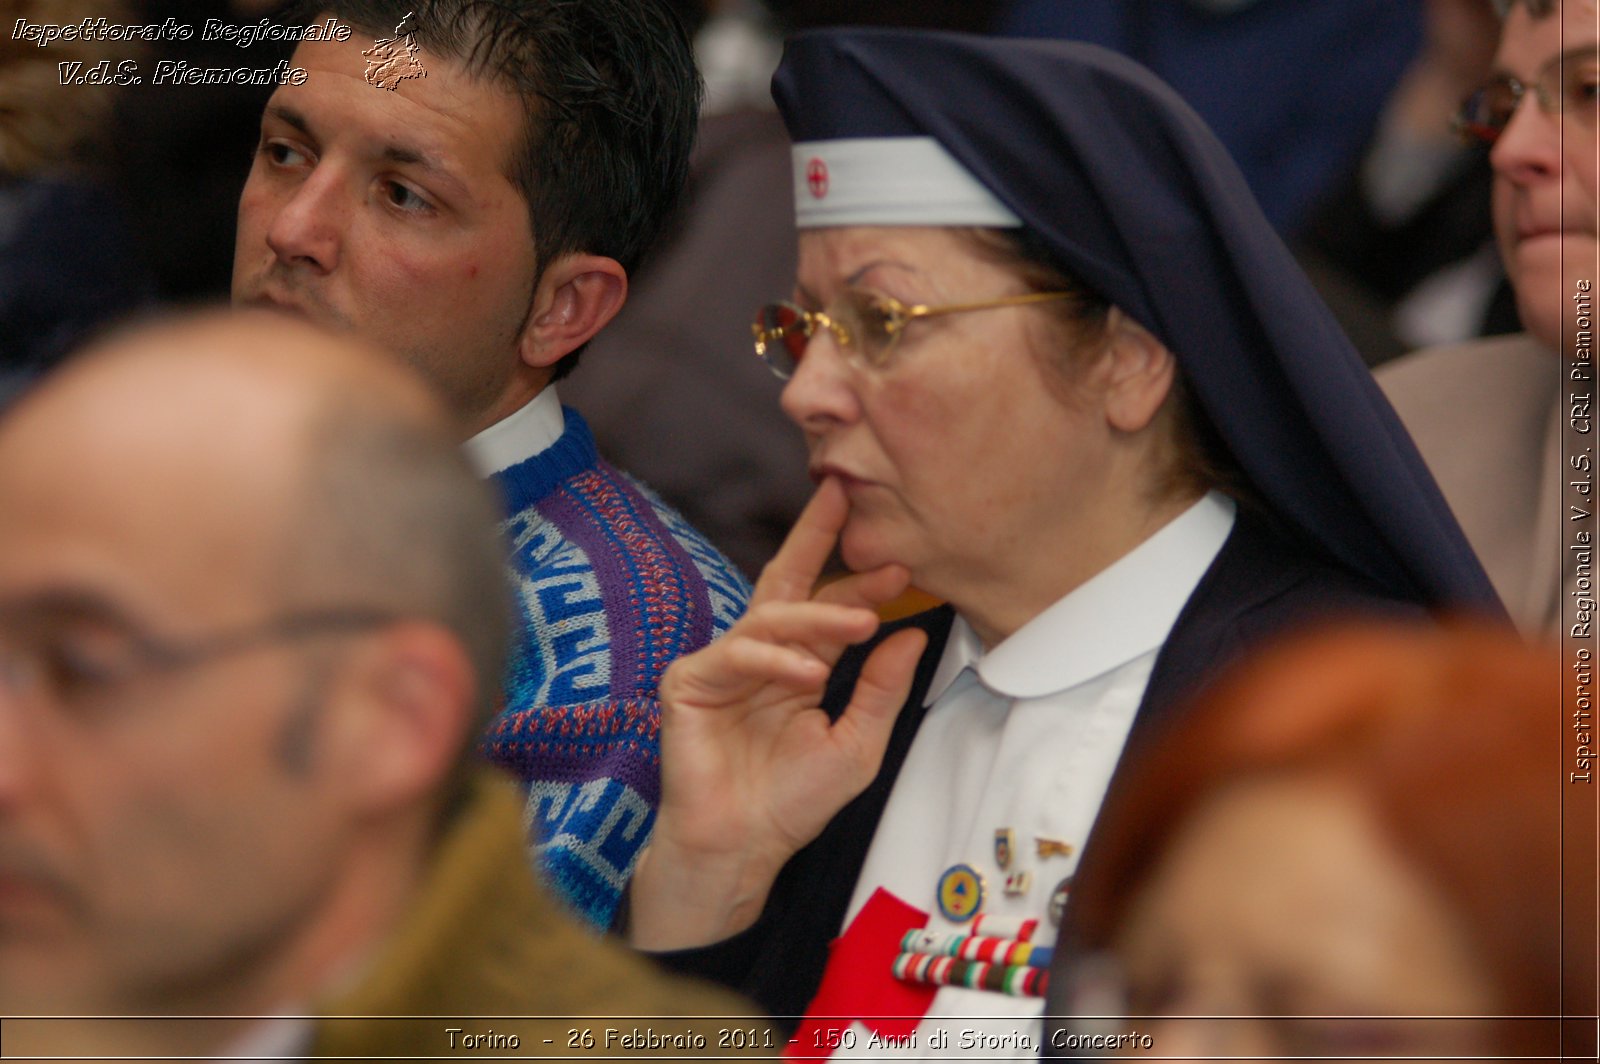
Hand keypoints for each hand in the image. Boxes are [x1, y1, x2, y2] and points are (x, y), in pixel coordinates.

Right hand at [628, 478, 928, 948]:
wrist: (741, 847)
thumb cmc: (793, 801)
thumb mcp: (856, 743)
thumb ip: (881, 689)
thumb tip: (913, 635)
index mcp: (798, 664)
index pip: (829, 609)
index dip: (862, 586)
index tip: (903, 568)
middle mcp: (760, 656)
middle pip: (787, 580)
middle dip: (813, 535)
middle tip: (844, 496)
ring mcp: (722, 665)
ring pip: (770, 617)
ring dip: (819, 615)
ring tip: (862, 623)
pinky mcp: (690, 682)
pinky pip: (734, 654)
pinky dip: (775, 659)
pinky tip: (809, 674)